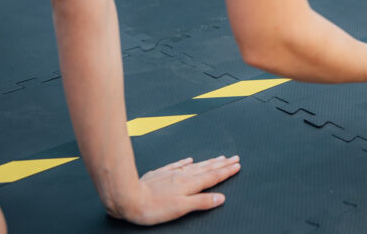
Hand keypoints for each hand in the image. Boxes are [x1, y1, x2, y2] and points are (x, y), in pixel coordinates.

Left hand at [115, 155, 240, 224]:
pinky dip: (185, 162)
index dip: (226, 171)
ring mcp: (171, 174)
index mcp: (190, 185)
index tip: (237, 166)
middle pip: (207, 168)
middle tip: (234, 158)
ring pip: (195, 166)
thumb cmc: (153, 208)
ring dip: (209, 161)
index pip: (213, 177)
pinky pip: (177, 165)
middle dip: (222, 164)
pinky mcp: (160, 174)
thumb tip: (220, 198)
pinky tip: (189, 159)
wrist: (129, 197)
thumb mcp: (181, 208)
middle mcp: (183, 176)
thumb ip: (202, 202)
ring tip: (219, 157)